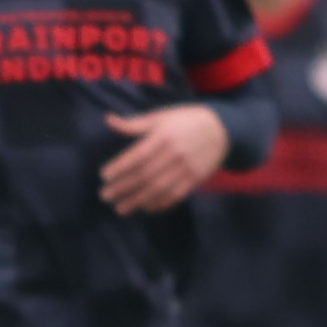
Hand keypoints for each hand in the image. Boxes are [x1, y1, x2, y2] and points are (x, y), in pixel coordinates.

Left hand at [98, 105, 229, 213]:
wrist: (222, 129)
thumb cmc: (184, 121)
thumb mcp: (160, 117)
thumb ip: (133, 124)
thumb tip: (108, 119)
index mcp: (163, 136)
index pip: (137, 155)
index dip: (120, 167)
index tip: (104, 176)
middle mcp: (175, 153)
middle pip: (145, 175)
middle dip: (123, 188)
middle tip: (105, 196)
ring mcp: (187, 168)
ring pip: (159, 189)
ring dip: (137, 201)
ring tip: (120, 209)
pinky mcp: (196, 179)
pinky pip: (176, 195)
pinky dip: (159, 204)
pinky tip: (145, 208)